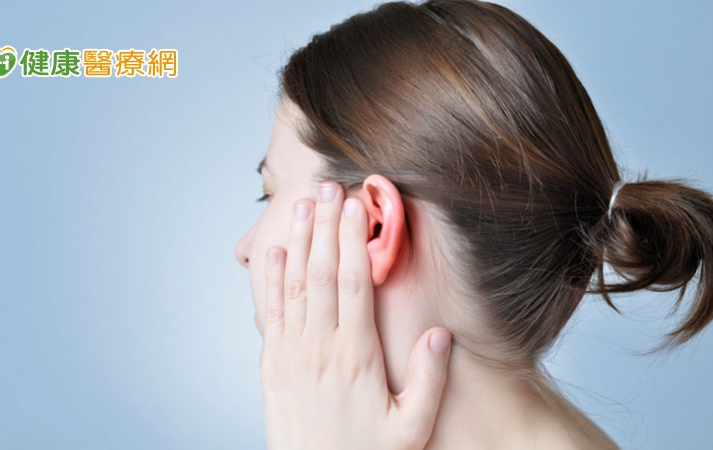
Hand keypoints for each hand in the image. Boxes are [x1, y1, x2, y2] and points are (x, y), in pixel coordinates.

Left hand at [259, 181, 452, 449]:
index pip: (353, 284)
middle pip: (321, 273)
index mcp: (355, 356)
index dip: (353, 241)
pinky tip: (274, 252)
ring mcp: (291, 354)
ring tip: (302, 204)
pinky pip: (271, 313)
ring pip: (294, 285)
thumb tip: (441, 333)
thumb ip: (429, 380)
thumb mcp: (411, 427)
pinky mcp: (272, 366)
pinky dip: (271, 279)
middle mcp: (319, 347)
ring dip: (298, 241)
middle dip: (325, 226)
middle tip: (327, 186)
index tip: (357, 206)